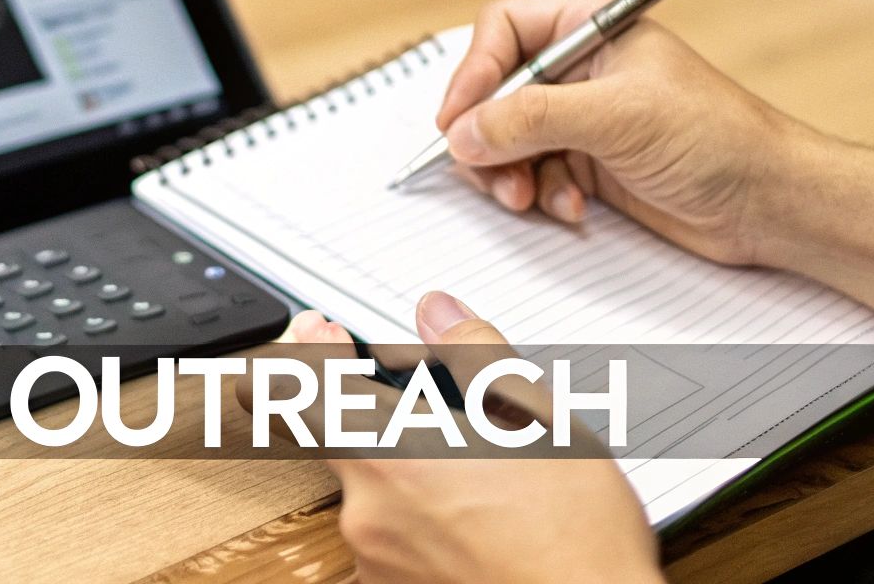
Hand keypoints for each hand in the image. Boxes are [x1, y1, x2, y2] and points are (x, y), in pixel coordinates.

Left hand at [260, 299, 662, 583]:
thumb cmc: (575, 540)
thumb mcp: (541, 423)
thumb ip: (476, 357)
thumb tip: (440, 314)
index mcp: (391, 452)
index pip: (297, 387)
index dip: (306, 352)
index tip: (323, 335)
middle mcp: (367, 511)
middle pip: (342, 439)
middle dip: (383, 417)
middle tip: (438, 414)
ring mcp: (375, 561)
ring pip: (373, 493)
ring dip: (410, 475)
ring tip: (483, 481)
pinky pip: (391, 540)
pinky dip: (422, 523)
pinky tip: (476, 522)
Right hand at [434, 0, 873, 338]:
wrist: (769, 203)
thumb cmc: (721, 138)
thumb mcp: (618, 116)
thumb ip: (533, 117)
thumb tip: (466, 130)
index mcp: (594, 30)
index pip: (506, 30)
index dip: (475, 70)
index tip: (458, 116)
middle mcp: (583, 72)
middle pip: (496, 90)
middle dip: (487, 134)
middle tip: (486, 166)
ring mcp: (583, 121)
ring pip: (507, 139)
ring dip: (508, 172)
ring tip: (528, 196)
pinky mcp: (588, 166)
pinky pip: (532, 174)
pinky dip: (539, 194)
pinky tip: (569, 208)